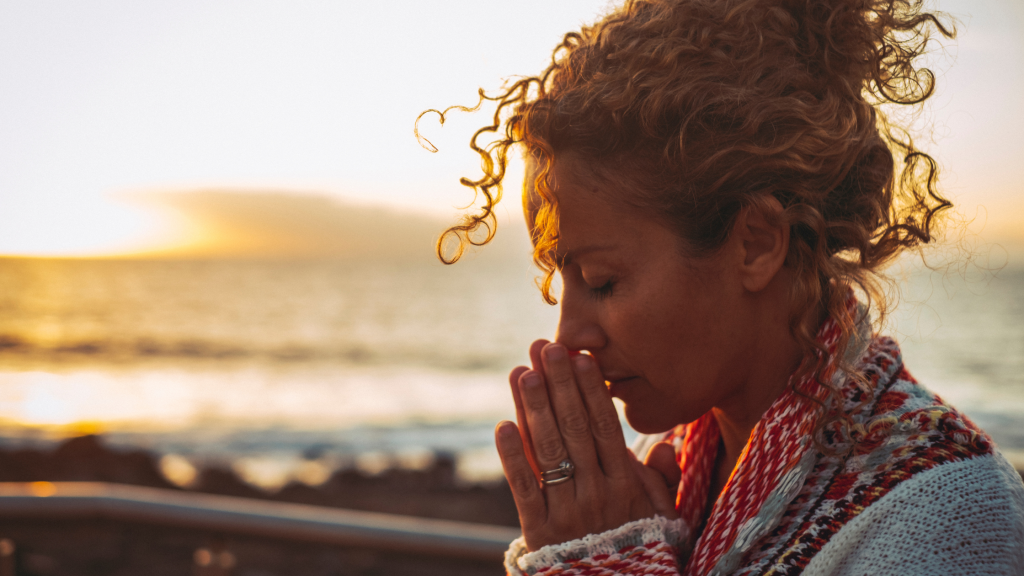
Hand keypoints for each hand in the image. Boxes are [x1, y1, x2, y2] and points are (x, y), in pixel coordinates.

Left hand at [496, 340, 678, 550]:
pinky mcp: (540, 531)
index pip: (604, 426)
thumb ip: (664, 477)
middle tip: (545, 347)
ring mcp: (567, 511)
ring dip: (533, 408)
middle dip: (558, 384)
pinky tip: (502, 425)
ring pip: (548, 451)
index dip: (590, 389)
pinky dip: (512, 457)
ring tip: (522, 372)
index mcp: (626, 483)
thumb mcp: (664, 513)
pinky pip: (525, 489)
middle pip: (574, 429)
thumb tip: (665, 444)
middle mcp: (596, 493)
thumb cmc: (641, 545)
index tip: (580, 356)